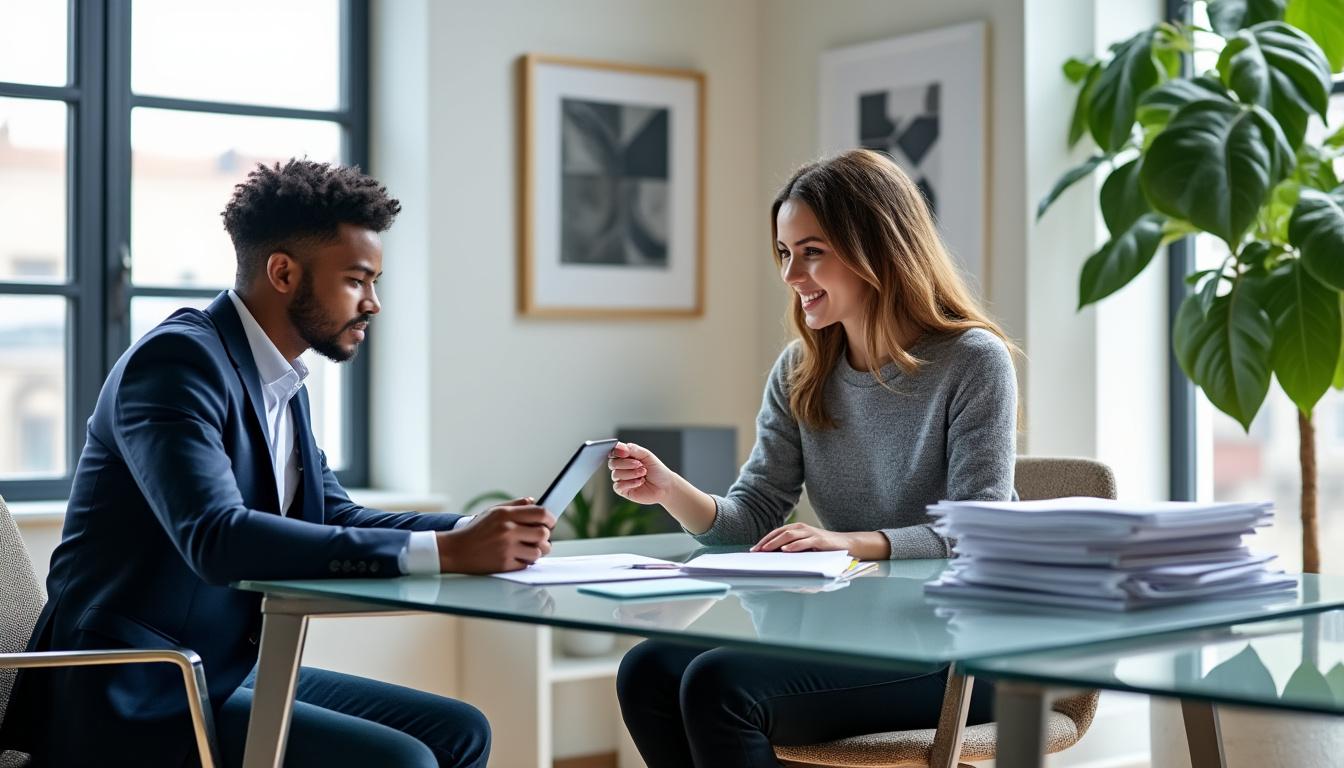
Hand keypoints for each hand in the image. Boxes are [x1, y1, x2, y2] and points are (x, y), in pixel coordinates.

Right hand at [436, 497, 554, 573]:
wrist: (456, 550)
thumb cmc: (476, 531)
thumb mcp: (493, 512)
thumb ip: (515, 505)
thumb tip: (534, 501)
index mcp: (505, 514)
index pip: (540, 513)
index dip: (550, 519)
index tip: (551, 522)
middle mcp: (507, 530)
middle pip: (543, 533)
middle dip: (545, 537)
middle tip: (539, 538)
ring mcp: (506, 548)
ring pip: (538, 551)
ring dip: (537, 551)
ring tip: (529, 549)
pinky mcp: (504, 564)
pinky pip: (527, 564)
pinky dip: (525, 562)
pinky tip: (518, 557)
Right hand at [608, 442, 678, 504]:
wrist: (665, 486)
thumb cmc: (657, 470)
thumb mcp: (647, 455)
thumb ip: (633, 449)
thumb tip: (619, 446)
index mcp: (626, 457)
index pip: (614, 452)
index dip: (617, 451)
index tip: (625, 452)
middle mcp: (621, 467)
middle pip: (612, 463)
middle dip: (626, 463)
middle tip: (640, 464)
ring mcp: (621, 479)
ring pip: (616, 474)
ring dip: (631, 473)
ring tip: (643, 473)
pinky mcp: (623, 490)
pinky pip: (618, 486)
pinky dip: (630, 483)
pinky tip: (640, 482)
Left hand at [751, 523, 852, 552]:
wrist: (847, 544)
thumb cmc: (824, 547)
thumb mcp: (806, 546)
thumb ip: (793, 547)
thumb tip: (774, 556)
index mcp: (797, 529)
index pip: (777, 533)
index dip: (765, 540)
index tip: (754, 549)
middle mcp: (802, 528)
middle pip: (780, 533)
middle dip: (767, 542)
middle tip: (756, 551)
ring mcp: (811, 533)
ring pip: (789, 535)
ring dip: (776, 543)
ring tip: (765, 550)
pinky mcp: (819, 540)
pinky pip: (804, 542)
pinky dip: (794, 546)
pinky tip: (785, 550)